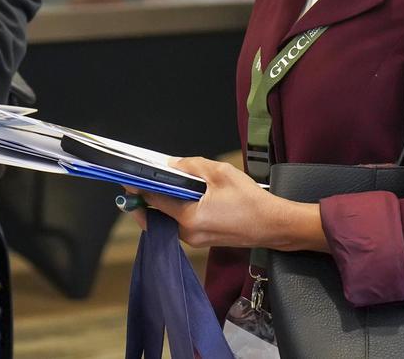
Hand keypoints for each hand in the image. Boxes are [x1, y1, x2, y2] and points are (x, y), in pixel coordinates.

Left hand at [138, 157, 330, 251]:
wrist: (273, 226)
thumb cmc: (251, 201)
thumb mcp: (220, 173)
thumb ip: (191, 166)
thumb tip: (171, 165)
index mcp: (189, 217)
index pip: (155, 200)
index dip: (141, 187)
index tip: (130, 177)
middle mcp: (188, 233)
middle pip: (156, 213)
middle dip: (148, 196)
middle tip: (143, 180)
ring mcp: (194, 239)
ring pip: (167, 219)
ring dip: (163, 202)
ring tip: (165, 183)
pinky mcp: (201, 239)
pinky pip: (180, 223)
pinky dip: (176, 209)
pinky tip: (182, 194)